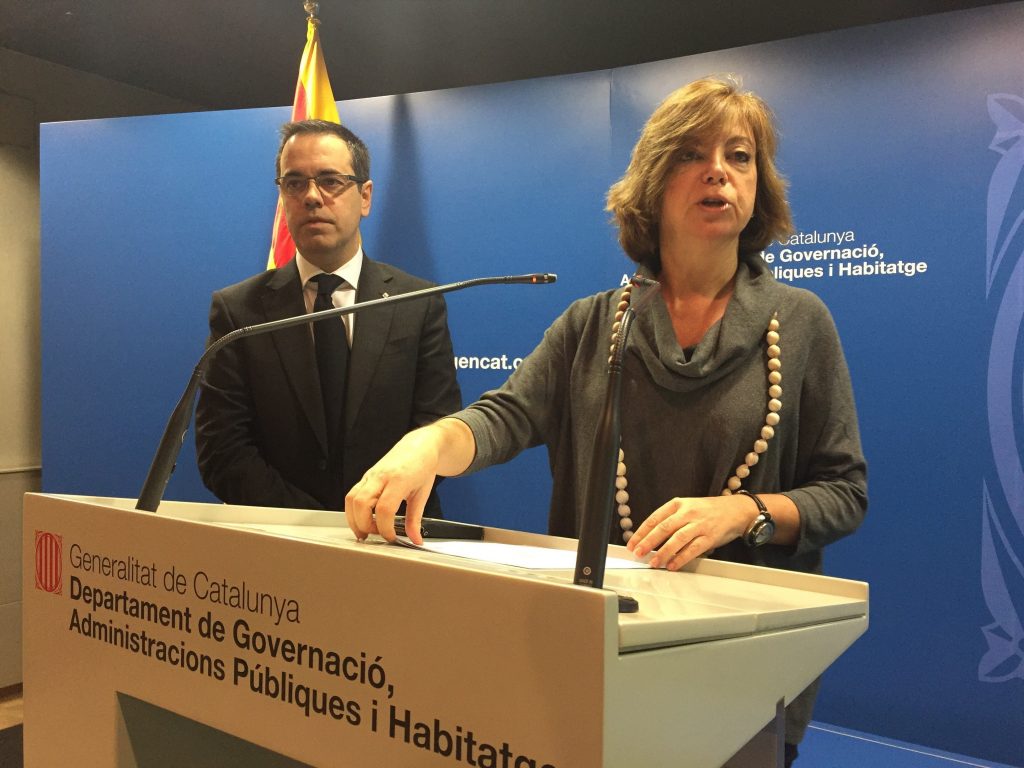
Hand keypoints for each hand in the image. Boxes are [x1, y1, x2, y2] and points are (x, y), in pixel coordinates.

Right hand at [345, 428, 443, 543]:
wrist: (419, 446)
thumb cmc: (422, 465)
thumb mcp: (423, 494)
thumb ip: (416, 519)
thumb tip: (415, 539)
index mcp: (399, 479)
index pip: (385, 508)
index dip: (385, 528)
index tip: (391, 537)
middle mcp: (381, 476)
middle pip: (361, 504)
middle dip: (364, 525)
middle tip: (376, 536)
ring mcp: (371, 475)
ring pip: (351, 498)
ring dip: (354, 519)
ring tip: (365, 532)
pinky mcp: (366, 477)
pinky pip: (352, 494)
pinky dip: (353, 510)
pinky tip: (363, 519)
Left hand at [625, 495, 753, 569]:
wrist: (735, 510)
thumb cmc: (707, 510)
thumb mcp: (686, 507)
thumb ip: (670, 520)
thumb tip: (649, 538)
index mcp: (678, 504)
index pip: (654, 518)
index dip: (641, 532)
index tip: (632, 543)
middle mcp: (687, 512)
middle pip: (664, 528)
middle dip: (648, 542)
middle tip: (638, 553)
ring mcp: (699, 524)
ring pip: (677, 539)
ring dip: (664, 552)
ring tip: (654, 562)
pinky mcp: (710, 536)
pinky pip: (693, 549)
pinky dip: (681, 558)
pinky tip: (673, 565)